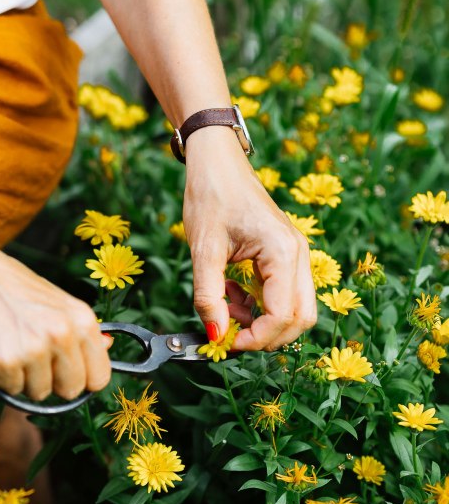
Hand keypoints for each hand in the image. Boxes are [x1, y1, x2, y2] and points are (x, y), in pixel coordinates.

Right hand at [0, 219, 112, 400]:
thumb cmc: (5, 284)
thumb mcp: (52, 299)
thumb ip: (79, 328)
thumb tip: (110, 346)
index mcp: (82, 318)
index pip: (100, 377)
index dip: (81, 378)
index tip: (65, 370)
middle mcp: (63, 333)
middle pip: (70, 390)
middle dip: (51, 381)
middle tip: (29, 354)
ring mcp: (34, 348)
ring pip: (38, 394)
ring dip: (21, 377)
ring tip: (7, 342)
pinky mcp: (4, 360)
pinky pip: (9, 389)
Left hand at [182, 127, 316, 349]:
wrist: (216, 162)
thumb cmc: (210, 196)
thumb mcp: (203, 250)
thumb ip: (208, 296)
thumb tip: (216, 335)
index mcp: (283, 251)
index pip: (283, 315)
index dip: (256, 338)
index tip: (225, 341)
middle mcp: (298, 254)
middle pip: (301, 318)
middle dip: (266, 336)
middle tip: (229, 332)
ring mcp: (296, 254)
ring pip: (296, 308)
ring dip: (263, 320)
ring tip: (225, 303)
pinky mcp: (286, 254)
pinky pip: (284, 293)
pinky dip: (260, 304)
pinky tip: (230, 291)